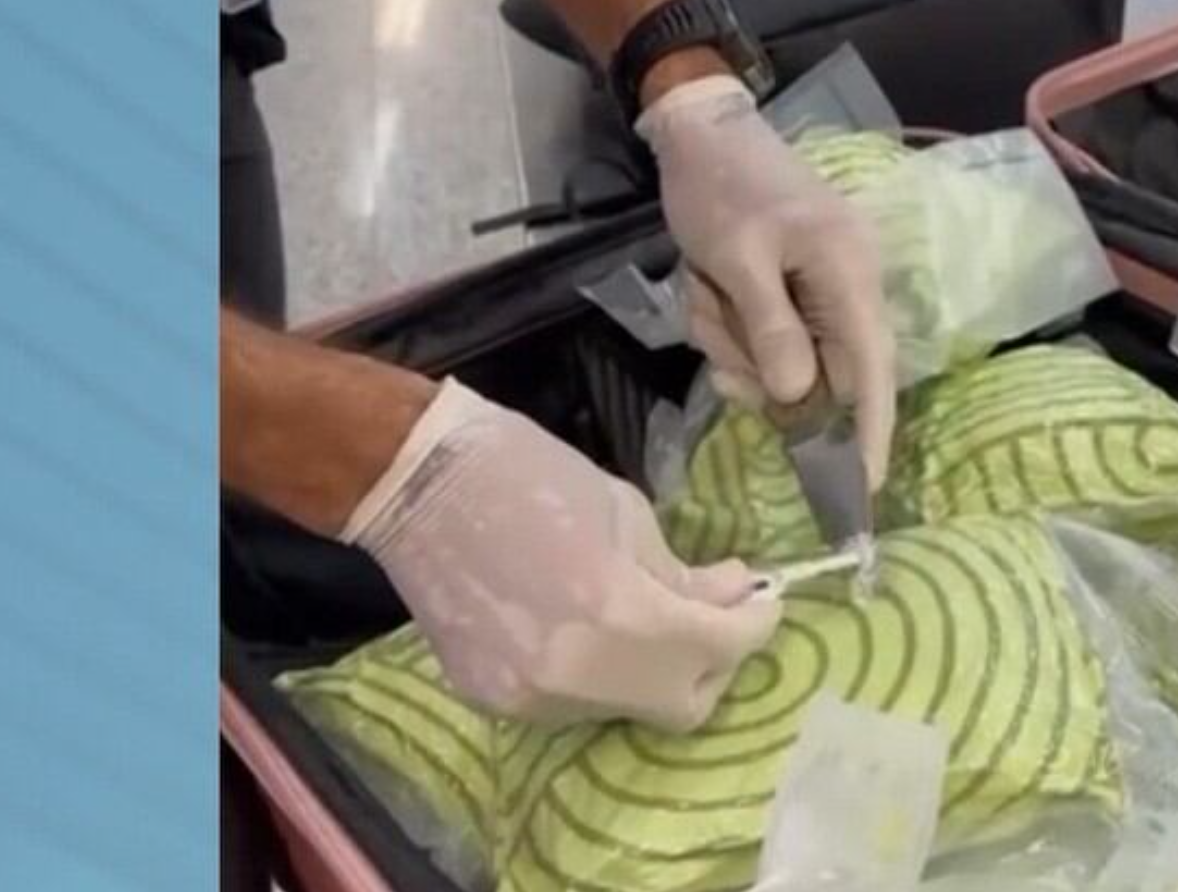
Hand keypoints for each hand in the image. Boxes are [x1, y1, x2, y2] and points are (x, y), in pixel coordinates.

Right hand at [341, 378, 780, 731]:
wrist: (413, 481)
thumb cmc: (526, 471)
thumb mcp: (627, 510)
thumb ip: (683, 570)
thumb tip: (735, 596)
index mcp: (622, 613)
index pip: (721, 647)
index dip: (755, 623)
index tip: (765, 599)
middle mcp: (582, 675)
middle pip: (685, 704)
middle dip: (712, 659)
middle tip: (714, 614)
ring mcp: (534, 698)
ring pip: (627, 707)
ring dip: (655, 668)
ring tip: (648, 614)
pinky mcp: (497, 701)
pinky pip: (575, 703)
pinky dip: (600, 672)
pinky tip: (590, 627)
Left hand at [638, 74, 895, 487]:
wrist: (701, 132)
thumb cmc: (721, 189)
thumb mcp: (737, 258)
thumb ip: (772, 330)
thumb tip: (797, 397)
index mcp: (850, 273)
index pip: (874, 370)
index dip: (871, 431)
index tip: (864, 487)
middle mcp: (850, 285)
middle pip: (822, 373)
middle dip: (765, 374)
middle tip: (722, 362)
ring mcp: (823, 287)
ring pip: (785, 358)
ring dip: (737, 343)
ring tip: (708, 292)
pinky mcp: (794, 288)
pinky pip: (766, 335)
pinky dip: (731, 325)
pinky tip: (709, 287)